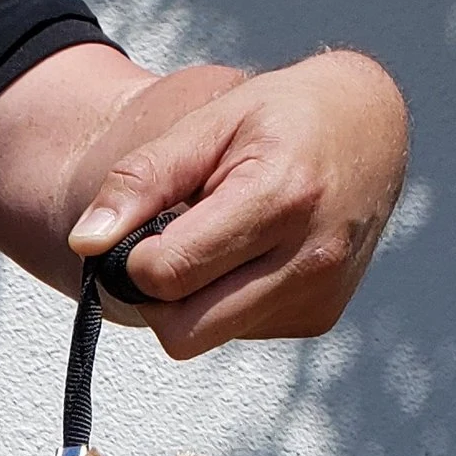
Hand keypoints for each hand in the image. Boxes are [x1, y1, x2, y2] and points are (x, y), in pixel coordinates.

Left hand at [68, 50, 407, 358]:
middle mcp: (309, 257)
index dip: (138, 256)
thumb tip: (87, 242)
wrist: (368, 126)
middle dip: (161, 294)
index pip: (167, 275)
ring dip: (194, 299)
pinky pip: (239, 332)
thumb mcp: (207, 123)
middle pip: (183, 331)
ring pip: (208, 338)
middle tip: (175, 242)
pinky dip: (228, 301)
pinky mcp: (319, 317)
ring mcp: (319, 295)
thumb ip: (141, 179)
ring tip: (224, 238)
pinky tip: (253, 254)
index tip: (151, 225)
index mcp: (279, 198)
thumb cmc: (281, 116)